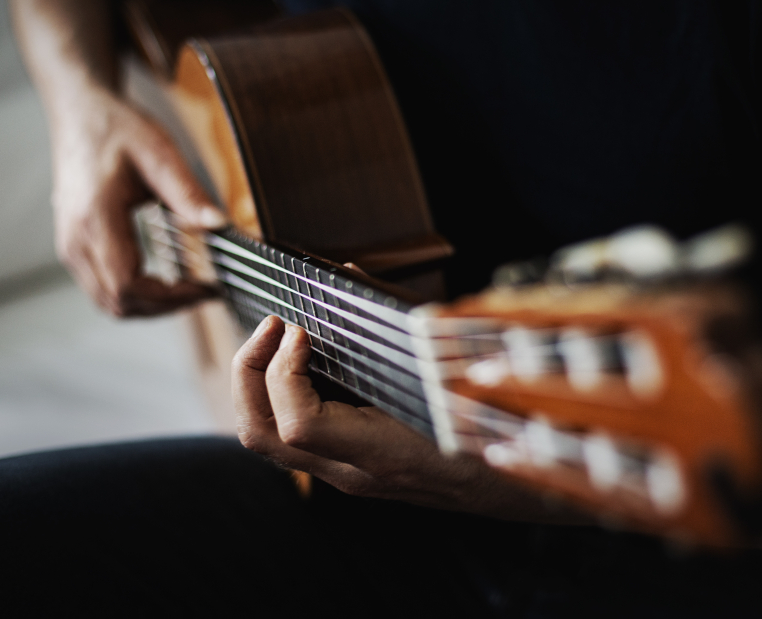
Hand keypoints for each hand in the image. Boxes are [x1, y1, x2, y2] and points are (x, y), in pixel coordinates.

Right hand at [51, 89, 223, 315]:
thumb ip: (187, 192)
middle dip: (166, 307)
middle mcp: (75, 240)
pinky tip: (166, 280)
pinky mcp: (74, 247)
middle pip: (118, 303)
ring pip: (109, 303)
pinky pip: (103, 289)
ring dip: (151, 306)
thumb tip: (220, 225)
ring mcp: (70, 246)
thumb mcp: (159, 153)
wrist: (79, 113)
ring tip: (191, 289)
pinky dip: (135, 295)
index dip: (171, 298)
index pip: (128, 285)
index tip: (207, 287)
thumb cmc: (118, 128)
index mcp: (95, 219)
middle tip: (206, 292)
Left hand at [232, 316, 584, 520]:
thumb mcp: (451, 373)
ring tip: (281, 335)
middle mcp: (350, 471)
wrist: (511, 489)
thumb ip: (402, 324)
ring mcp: (343, 473)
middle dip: (250, 370)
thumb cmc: (490, 431)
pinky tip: (304, 357)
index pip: (299, 423)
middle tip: (275, 323)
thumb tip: (350, 273)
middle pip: (261, 434)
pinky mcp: (346, 464)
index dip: (286, 371)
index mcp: (379, 455)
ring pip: (266, 439)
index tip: (304, 327)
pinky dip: (280, 390)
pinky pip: (289, 431)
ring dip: (257, 381)